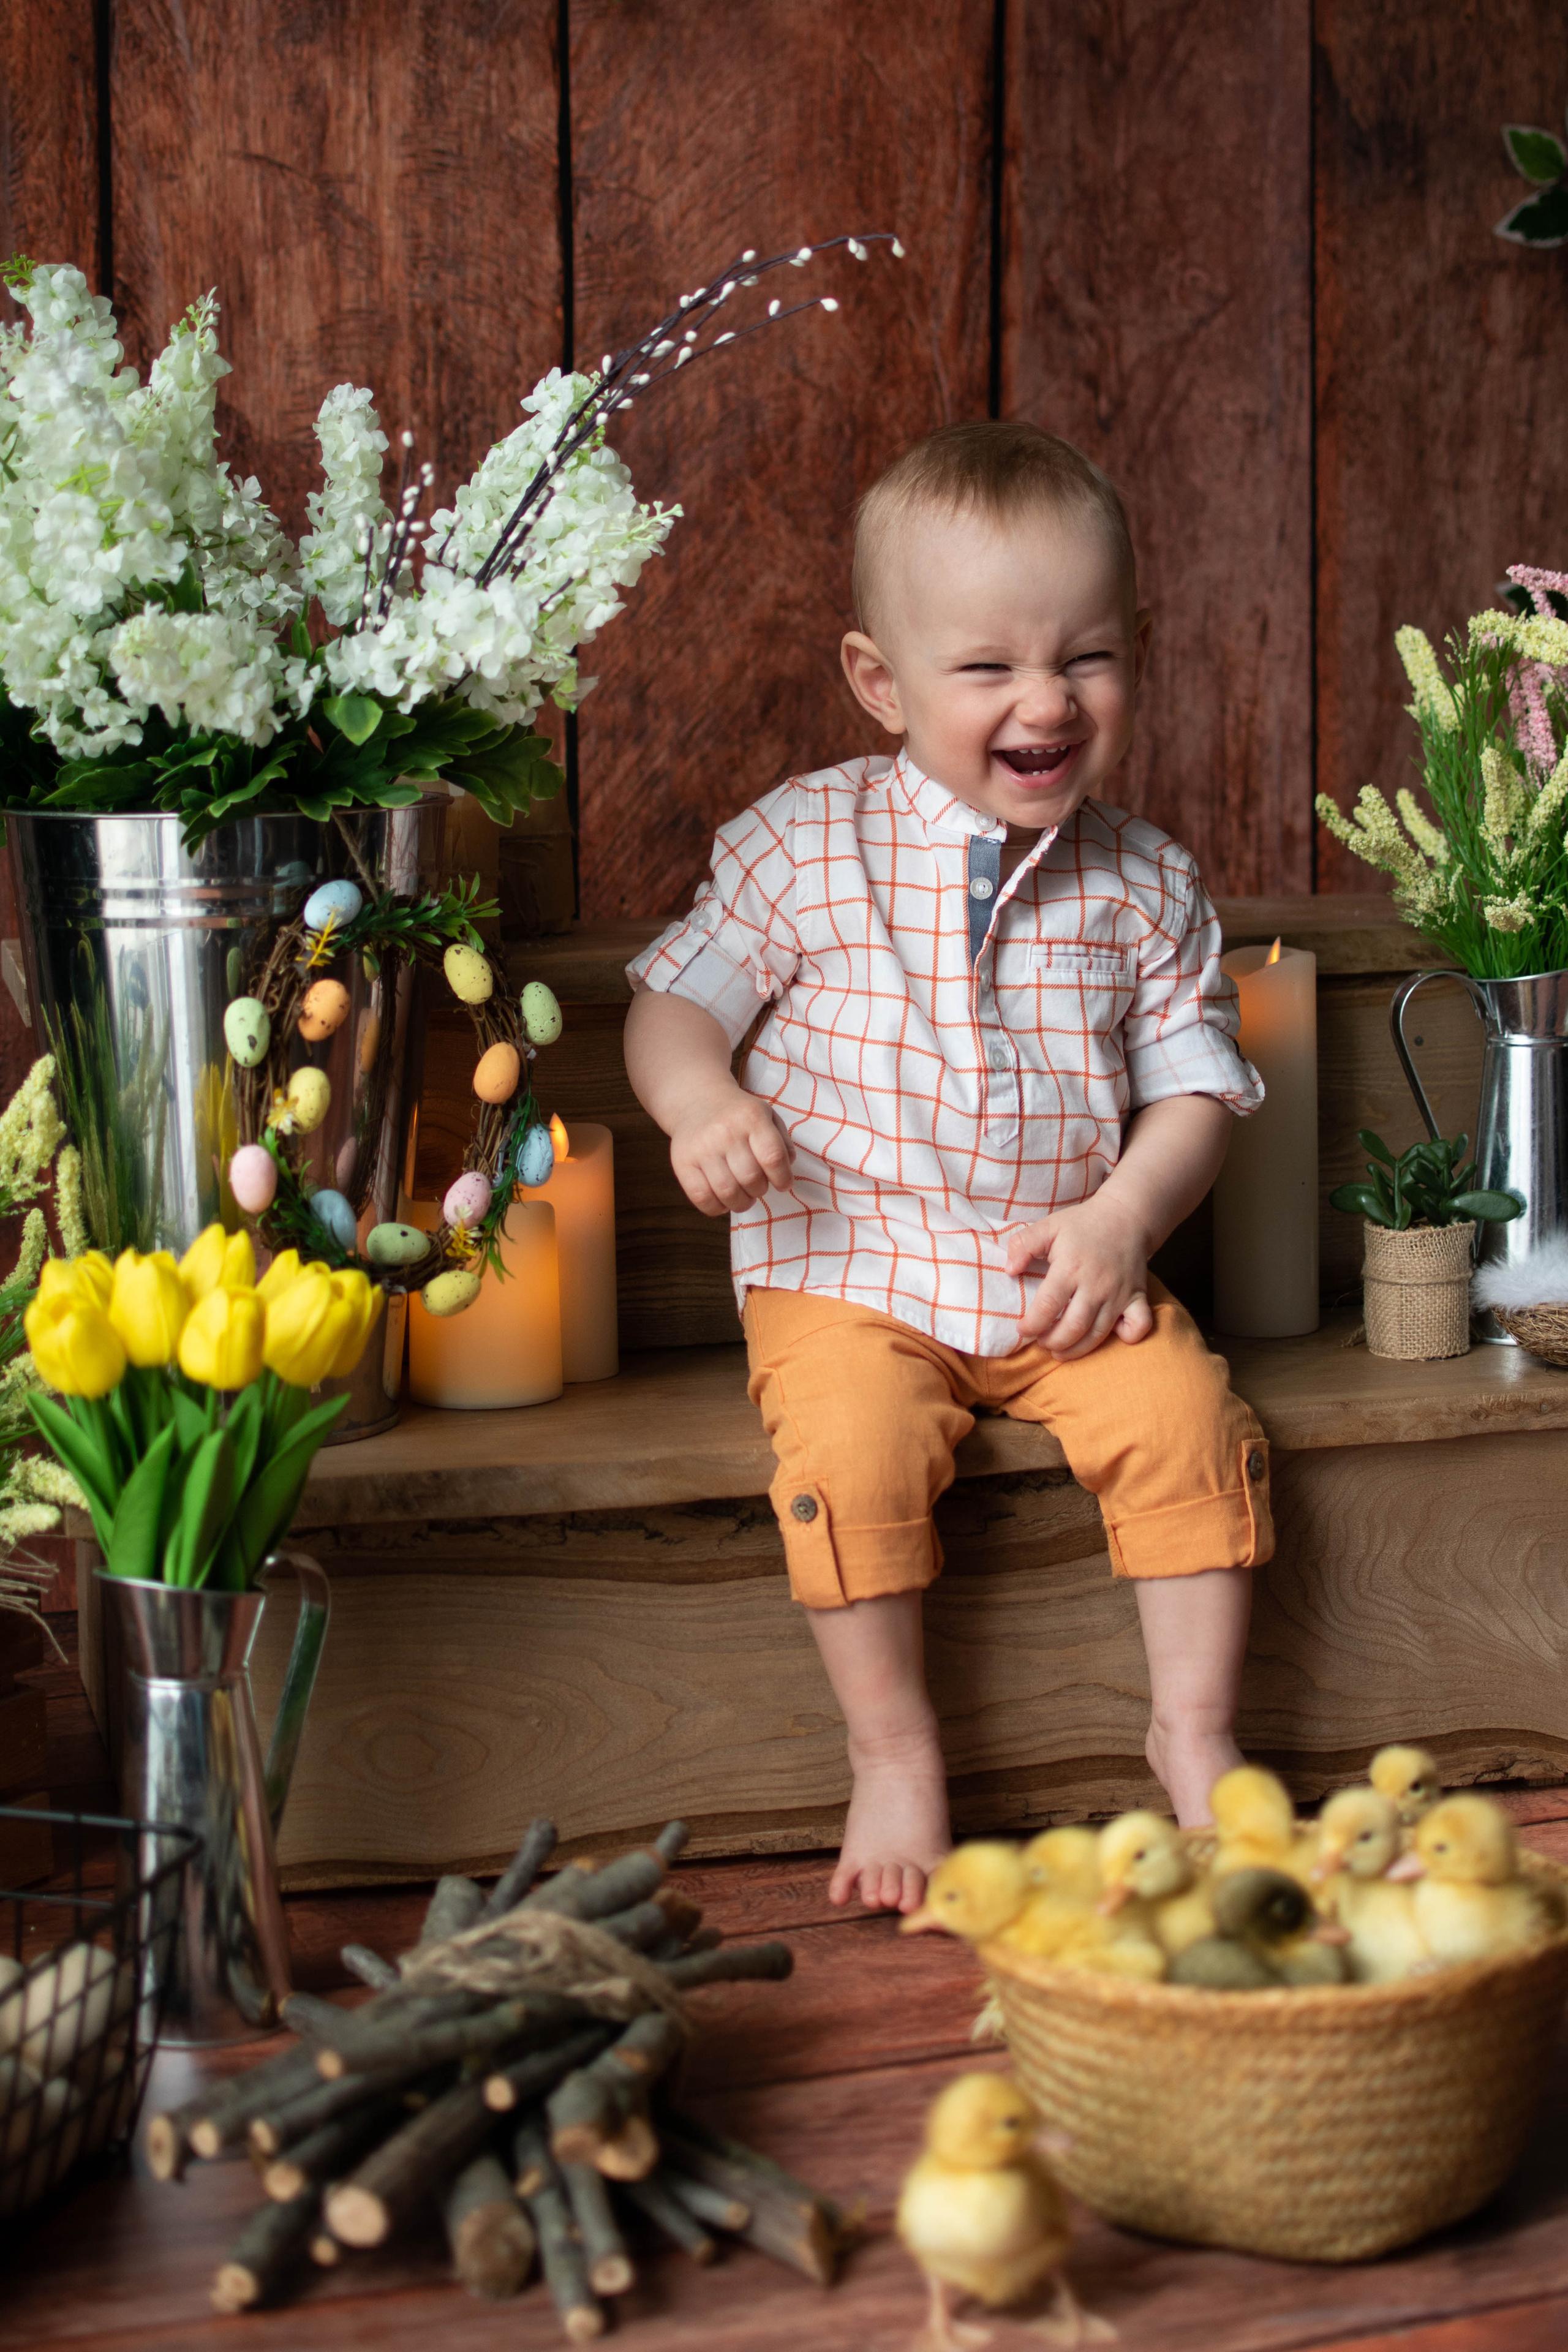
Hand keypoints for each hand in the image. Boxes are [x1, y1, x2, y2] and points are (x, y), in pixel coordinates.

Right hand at [669, 1081, 793, 1214]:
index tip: (783, 1184)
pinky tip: (723, 1200)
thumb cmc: (738, 1115)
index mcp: (751, 1117)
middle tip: (758, 1187)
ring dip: (741, 1203)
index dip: (782, 1178)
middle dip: (760, 1190)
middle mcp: (725, 1131)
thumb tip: (787, 1167)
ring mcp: (702, 1148)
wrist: (697, 1100)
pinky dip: (717, 1208)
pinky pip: (701, 1197)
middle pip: (751, 1178)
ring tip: (743, 1197)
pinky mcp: (682, 1162)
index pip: (773, 1157)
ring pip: (727, 1192)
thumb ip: (782, 1141)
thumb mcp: (766, 1115)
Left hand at [1007, 1190, 1154, 1357]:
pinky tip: (1110, 1335)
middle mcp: (1096, 1285)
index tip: (1022, 1330)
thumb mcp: (1048, 1226)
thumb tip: (1009, 1270)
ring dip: (1077, 1349)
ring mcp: (1120, 1294)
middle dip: (1052, 1342)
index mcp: (1070, 1268)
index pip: (1047, 1306)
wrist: (1127, 1216)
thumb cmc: (1083, 1224)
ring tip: (1060, 1350)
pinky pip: (1138, 1326)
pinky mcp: (1138, 1297)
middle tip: (1042, 1341)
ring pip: (1098, 1334)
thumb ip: (1022, 1245)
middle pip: (1073, 1328)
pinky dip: (1127, 1337)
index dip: (1031, 1325)